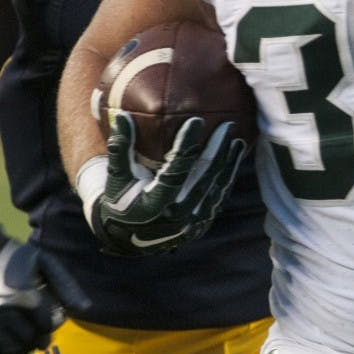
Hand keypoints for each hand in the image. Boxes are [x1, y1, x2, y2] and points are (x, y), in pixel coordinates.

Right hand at [0, 226, 90, 353]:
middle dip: (40, 334)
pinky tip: (7, 334)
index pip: (47, 326)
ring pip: (14, 352)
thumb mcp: (44, 262)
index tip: (49, 309)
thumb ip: (66, 285)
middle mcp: (3, 314)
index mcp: (23, 296)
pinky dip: (4, 350)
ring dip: (24, 344)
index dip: (53, 320)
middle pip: (32, 342)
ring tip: (23, 327)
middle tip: (36, 321)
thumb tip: (86, 309)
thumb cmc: (14, 258)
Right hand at [84, 113, 245, 256]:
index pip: (175, 171)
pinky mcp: (200, 227)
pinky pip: (217, 200)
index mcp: (152, 205)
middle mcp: (174, 218)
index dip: (186, 145)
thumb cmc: (120, 199)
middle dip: (217, 150)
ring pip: (216, 190)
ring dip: (229, 164)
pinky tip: (232, 163)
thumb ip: (120, 148)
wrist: (126, 237)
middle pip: (203, 178)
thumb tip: (123, 116)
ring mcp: (190, 225)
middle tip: (227, 125)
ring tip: (237, 141)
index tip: (196, 121)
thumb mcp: (116, 177)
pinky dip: (226, 180)